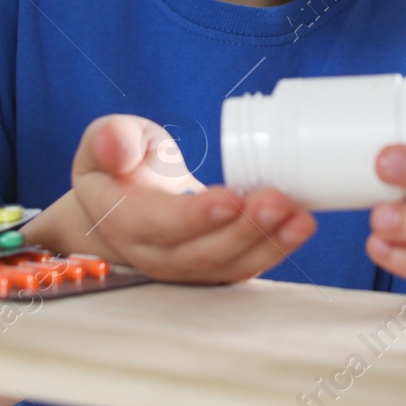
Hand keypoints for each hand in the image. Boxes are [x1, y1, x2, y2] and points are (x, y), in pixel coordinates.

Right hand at [70, 113, 316, 283]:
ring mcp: (185, 267)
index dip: (195, 217)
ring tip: (301, 218)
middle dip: (245, 231)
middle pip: (201, 253)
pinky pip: (245, 265)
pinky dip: (276, 248)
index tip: (231, 198)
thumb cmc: (118, 163)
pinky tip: (300, 225)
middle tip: (278, 201)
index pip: (159, 225)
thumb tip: (117, 147)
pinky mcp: (214, 266)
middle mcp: (153, 253)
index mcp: (122, 219)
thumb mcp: (104, 140)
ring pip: (229, 266)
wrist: (121, 200)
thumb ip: (110, 139)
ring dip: (269, 244)